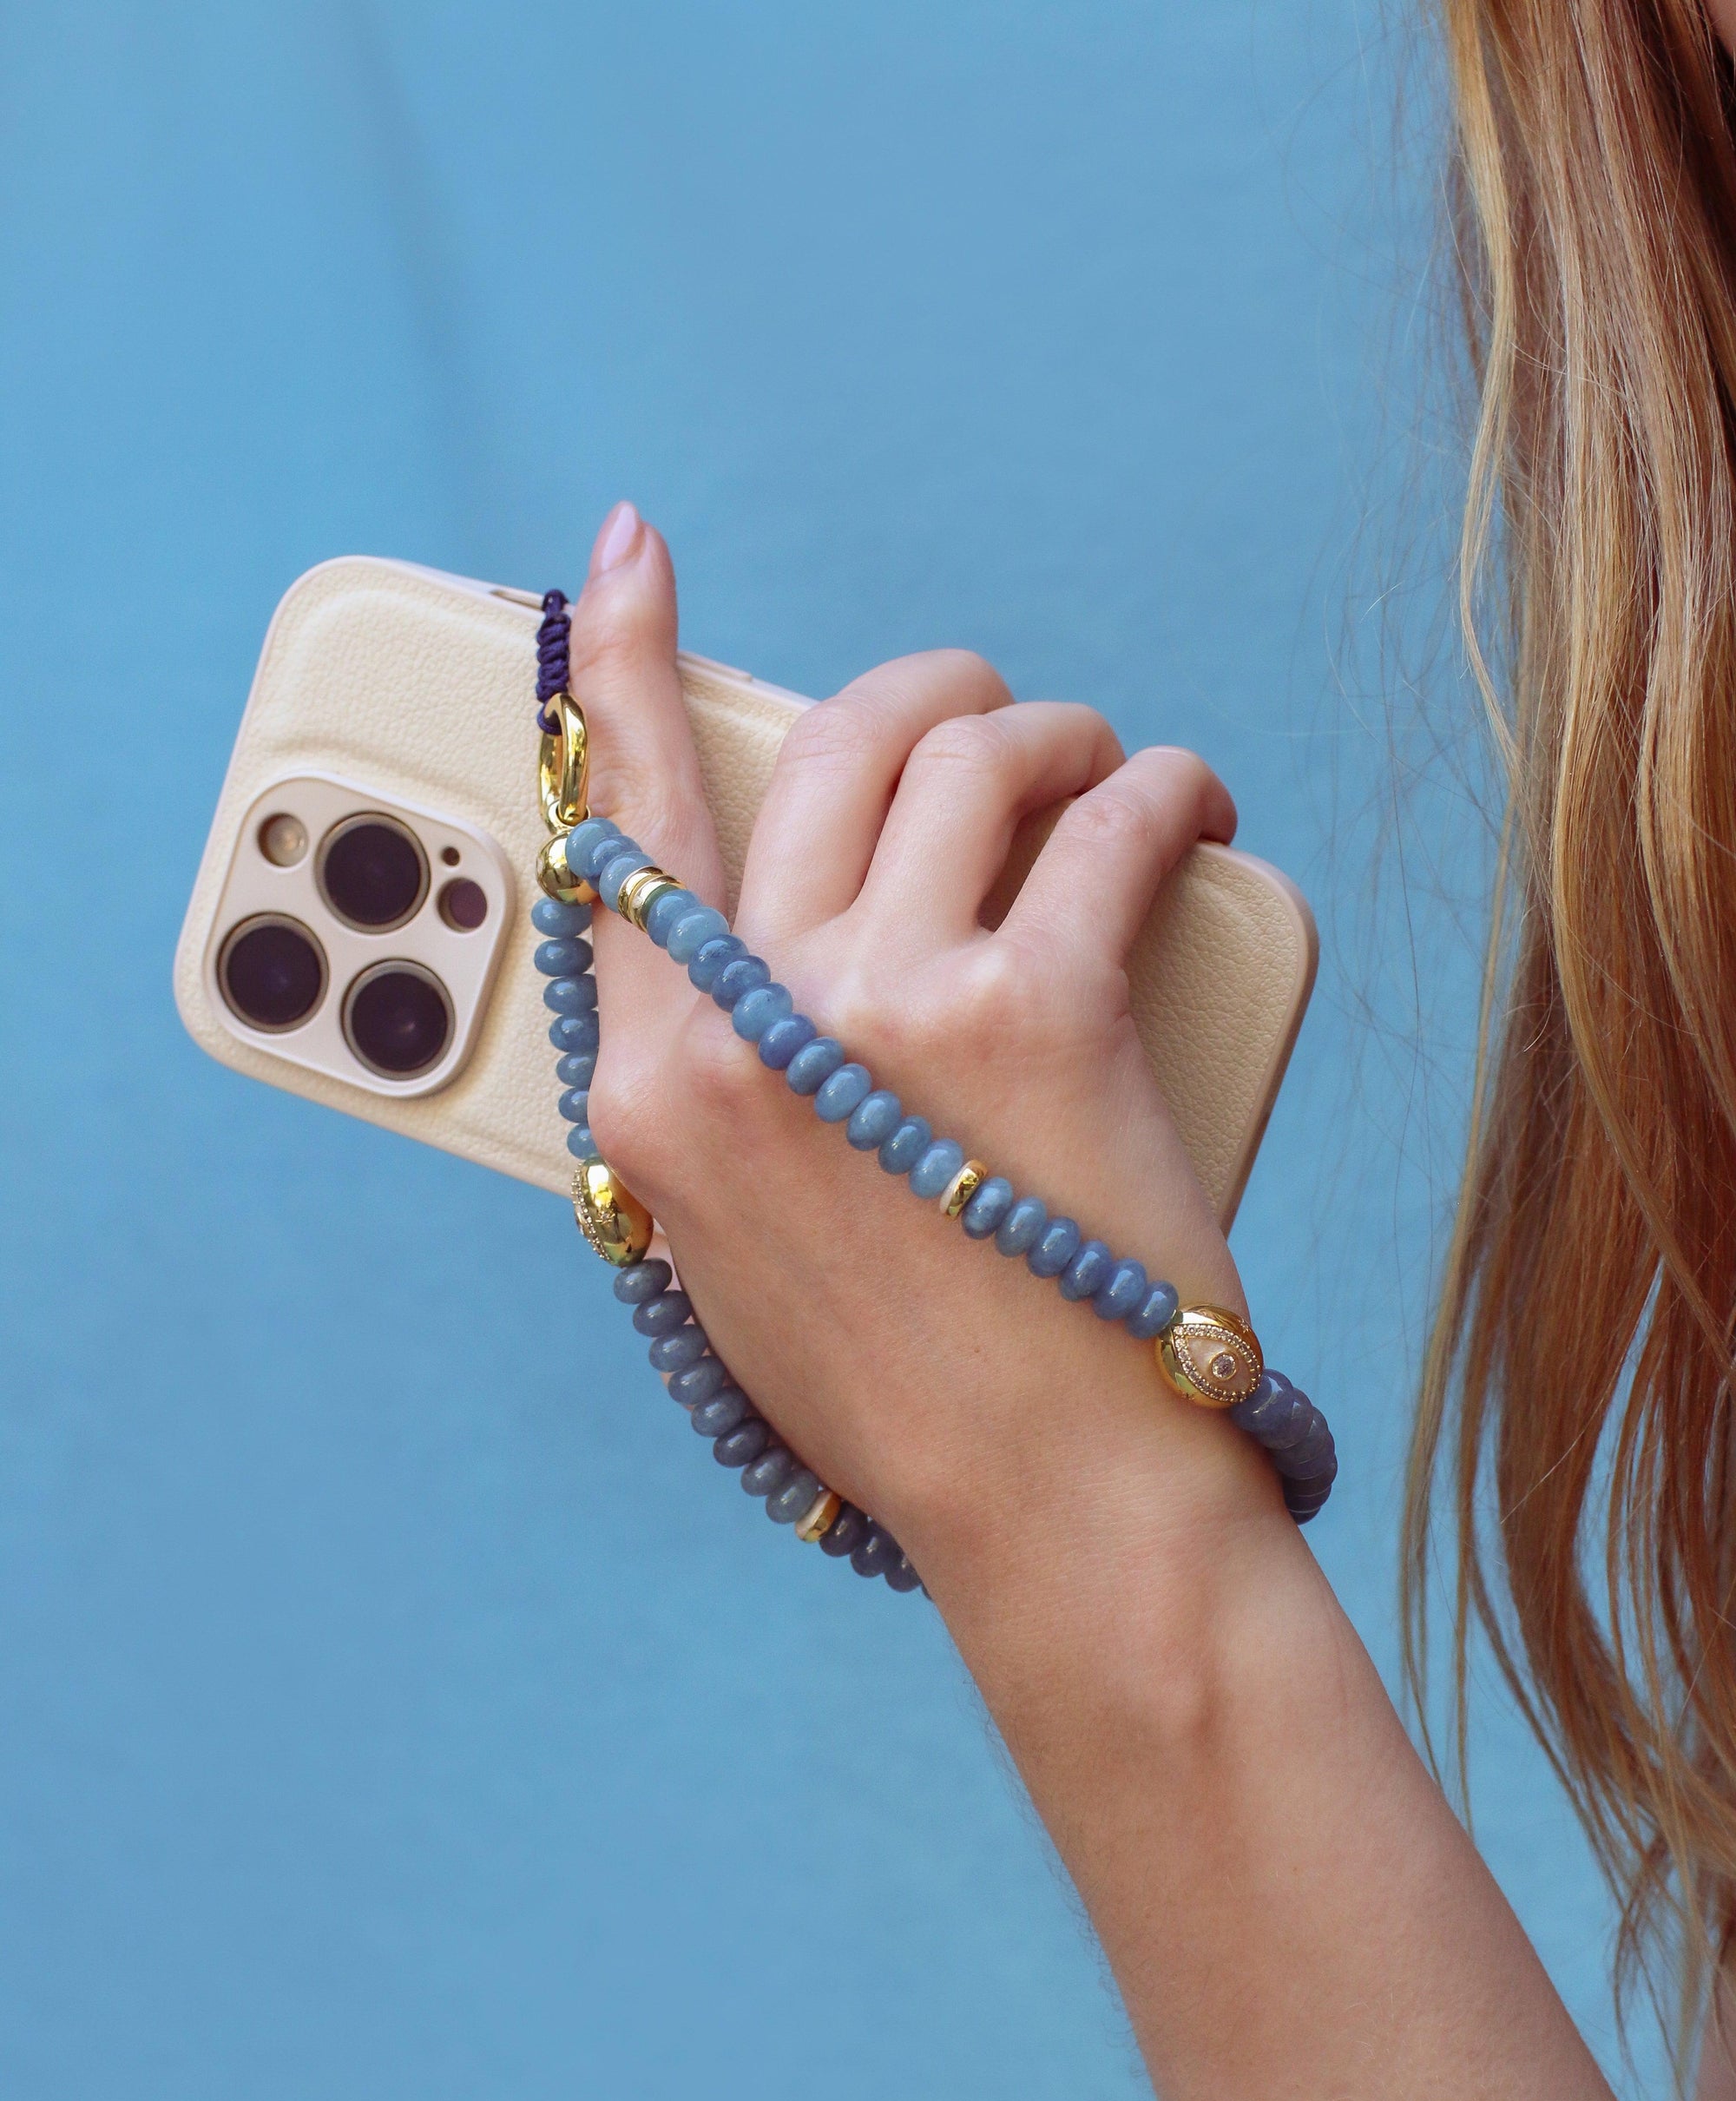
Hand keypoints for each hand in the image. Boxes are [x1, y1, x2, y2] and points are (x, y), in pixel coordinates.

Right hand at [569, 501, 1293, 1617]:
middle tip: (1003, 718)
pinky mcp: (1034, 1013)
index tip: (636, 558)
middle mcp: (751, 1026)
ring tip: (1116, 788)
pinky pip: (1111, 822)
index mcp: (659, 1088)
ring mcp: (885, 1009)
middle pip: (839, 746)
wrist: (1048, 1504)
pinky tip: (1192, 824)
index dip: (637, 670)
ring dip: (1062, 740)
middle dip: (938, 694)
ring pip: (977, 751)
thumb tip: (781, 966)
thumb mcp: (739, 1255)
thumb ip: (723, 1100)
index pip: (623, 828)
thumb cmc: (913, 1396)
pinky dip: (1166, 796)